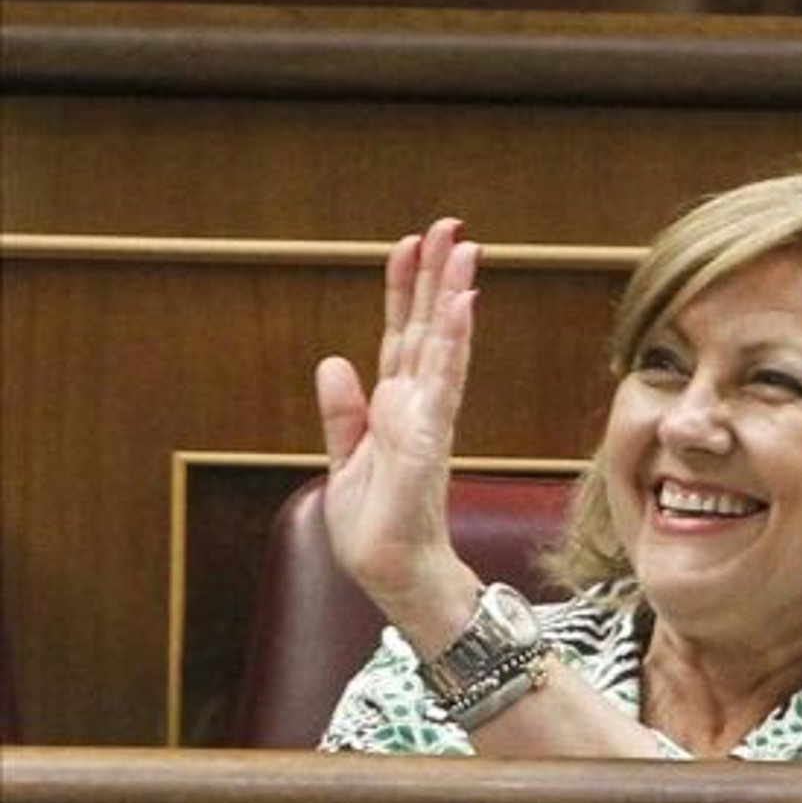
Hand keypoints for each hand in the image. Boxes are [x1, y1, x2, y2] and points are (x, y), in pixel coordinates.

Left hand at [315, 218, 481, 637]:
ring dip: (452, 296)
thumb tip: (334, 361)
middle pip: (426, 327)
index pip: (400, 336)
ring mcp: (427, 420)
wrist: (391, 575)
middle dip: (436, 275)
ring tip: (466, 250)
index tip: (409, 245)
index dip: (403, 290)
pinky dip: (452, 344)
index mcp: (395, 408)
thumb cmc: (375, 528)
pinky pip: (442, 383)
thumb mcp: (343, 461)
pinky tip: (461, 307)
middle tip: (450, 226)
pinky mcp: (428, 441)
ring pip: (441, 345)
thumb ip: (342, 412)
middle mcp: (417, 406)